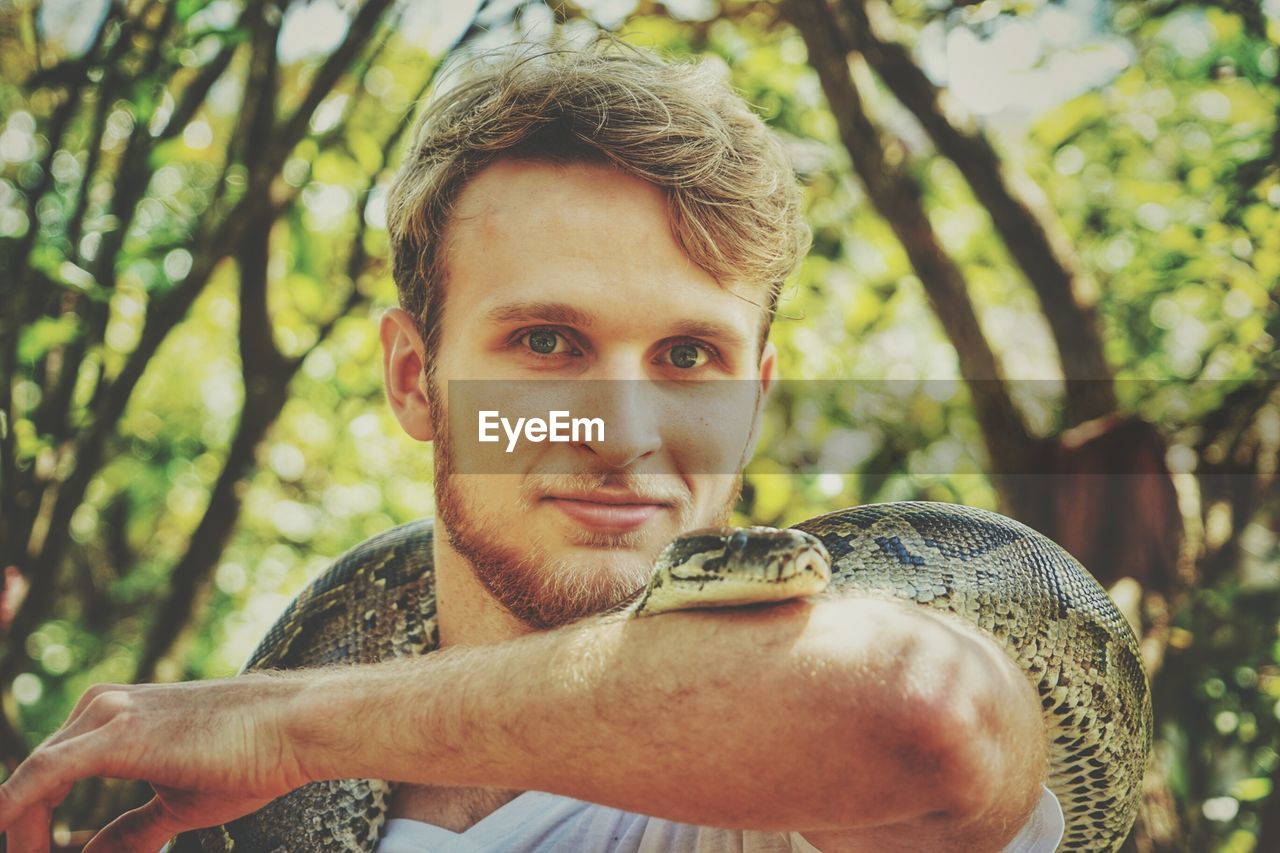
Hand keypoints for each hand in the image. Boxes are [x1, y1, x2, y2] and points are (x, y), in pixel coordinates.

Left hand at [0, 675, 313, 851]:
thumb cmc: (249, 758)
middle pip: (34, 780)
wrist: (294, 727)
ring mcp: (108, 714)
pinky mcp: (118, 734)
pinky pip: (40, 777)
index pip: (49, 776)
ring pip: (31, 779)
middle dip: (25, 833)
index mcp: (114, 714)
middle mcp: (102, 705)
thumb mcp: (177, 805)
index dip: (31, 825)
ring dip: (23, 830)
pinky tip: (15, 842)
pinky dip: (14, 811)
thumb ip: (130, 831)